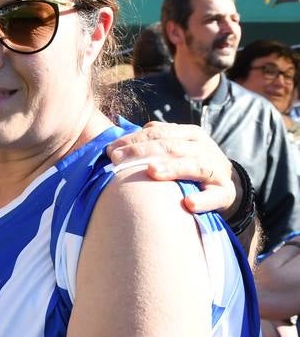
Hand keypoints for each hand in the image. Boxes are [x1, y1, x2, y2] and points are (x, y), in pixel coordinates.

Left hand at [106, 122, 234, 213]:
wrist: (222, 187)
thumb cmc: (188, 168)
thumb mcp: (174, 151)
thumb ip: (152, 143)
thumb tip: (116, 144)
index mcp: (191, 134)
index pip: (160, 133)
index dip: (134, 139)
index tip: (111, 150)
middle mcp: (205, 149)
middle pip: (173, 147)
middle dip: (143, 152)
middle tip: (118, 160)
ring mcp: (217, 170)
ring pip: (195, 166)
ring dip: (173, 169)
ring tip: (152, 171)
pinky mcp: (225, 192)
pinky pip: (216, 196)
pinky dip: (203, 200)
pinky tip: (189, 204)